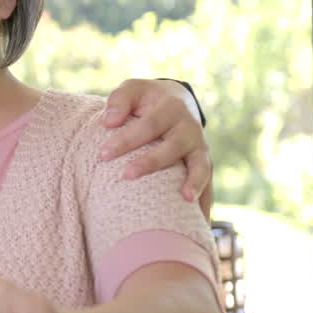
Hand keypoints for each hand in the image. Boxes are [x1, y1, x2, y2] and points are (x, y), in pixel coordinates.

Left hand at [100, 78, 212, 213]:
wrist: (177, 101)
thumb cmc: (146, 100)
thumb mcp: (133, 89)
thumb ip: (119, 100)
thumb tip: (108, 121)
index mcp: (171, 109)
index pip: (148, 125)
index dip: (126, 139)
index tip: (103, 154)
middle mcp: (189, 129)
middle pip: (172, 147)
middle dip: (151, 162)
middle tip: (126, 175)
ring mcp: (200, 148)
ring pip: (200, 166)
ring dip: (194, 183)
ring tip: (185, 200)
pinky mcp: (204, 164)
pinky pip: (209, 186)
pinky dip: (206, 203)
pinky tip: (201, 223)